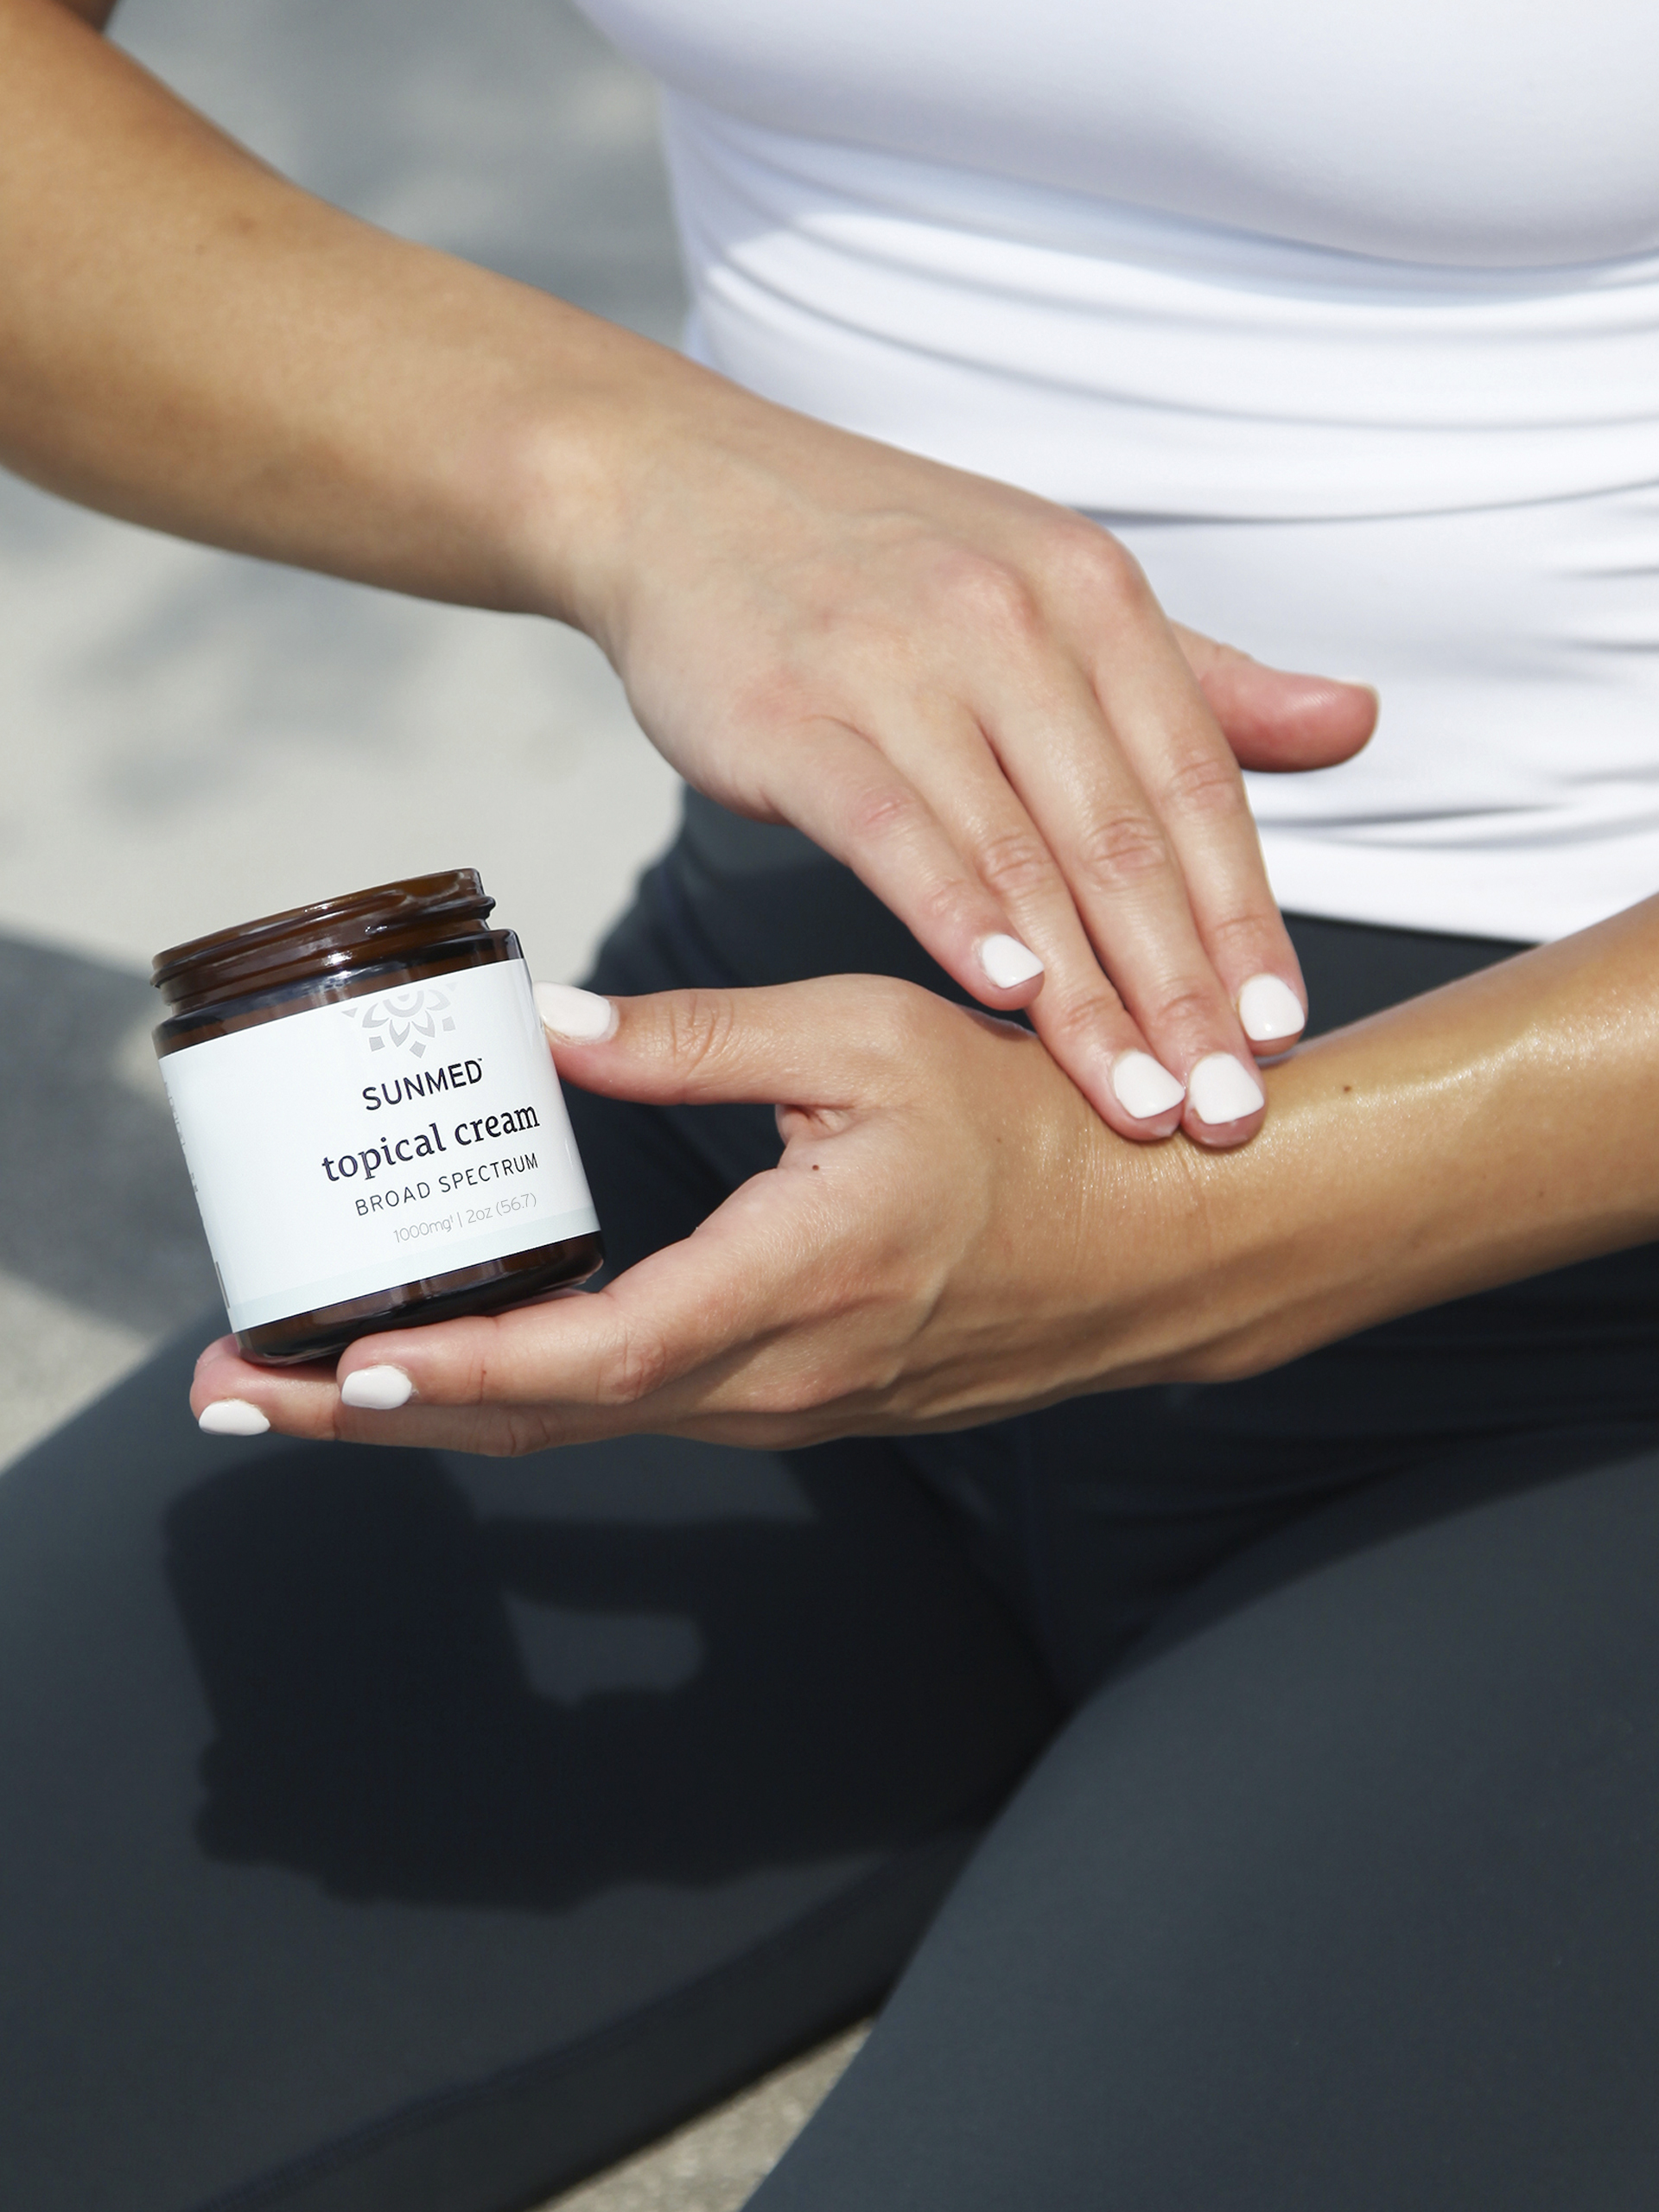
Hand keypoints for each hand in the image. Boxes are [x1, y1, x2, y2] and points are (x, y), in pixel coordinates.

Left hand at [192, 977, 1211, 1453]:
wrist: (1162, 1240)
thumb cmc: (1035, 1128)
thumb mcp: (862, 1042)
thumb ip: (694, 1042)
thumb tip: (547, 1033)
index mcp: (792, 1283)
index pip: (591, 1354)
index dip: (454, 1368)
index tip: (332, 1367)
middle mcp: (778, 1377)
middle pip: (545, 1421)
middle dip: (378, 1417)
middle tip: (233, 1396)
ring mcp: (790, 1406)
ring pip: (583, 1426)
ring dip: (439, 1409)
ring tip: (310, 1378)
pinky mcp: (801, 1402)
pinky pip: (642, 1410)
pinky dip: (529, 1395)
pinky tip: (462, 1356)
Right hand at [563, 379, 1376, 1148]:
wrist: (674, 489)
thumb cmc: (871, 562)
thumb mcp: (1050, 590)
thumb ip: (1197, 679)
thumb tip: (1354, 723)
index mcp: (1090, 594)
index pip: (1195, 783)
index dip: (1245, 918)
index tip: (1279, 1033)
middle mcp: (1008, 620)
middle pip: (1121, 836)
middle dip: (1183, 990)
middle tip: (1227, 1109)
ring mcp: (895, 664)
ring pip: (1016, 852)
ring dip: (1085, 993)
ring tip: (1136, 1099)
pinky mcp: (790, 713)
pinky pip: (887, 826)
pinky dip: (951, 911)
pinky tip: (1004, 990)